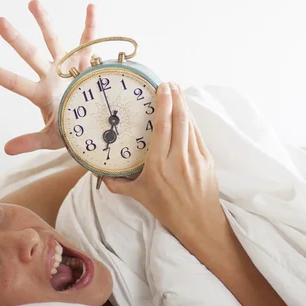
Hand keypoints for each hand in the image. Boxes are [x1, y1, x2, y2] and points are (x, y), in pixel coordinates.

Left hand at [0, 0, 96, 154]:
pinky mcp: (87, 64)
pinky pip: (89, 43)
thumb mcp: (51, 139)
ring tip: (32, 3)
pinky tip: (91, 8)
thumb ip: (30, 141)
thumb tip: (6, 149)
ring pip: (54, 42)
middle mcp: (51, 77)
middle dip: (14, 39)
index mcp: (41, 95)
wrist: (95, 126)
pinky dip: (91, 26)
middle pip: (30, 54)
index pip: (15, 82)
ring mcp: (68, 68)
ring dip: (45, 22)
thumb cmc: (72, 132)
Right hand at [103, 83, 227, 253]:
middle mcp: (177, 159)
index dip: (163, 104)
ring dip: (184, 105)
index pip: (162, 127)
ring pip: (189, 124)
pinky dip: (191, 119)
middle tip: (168, 83)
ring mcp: (195, 158)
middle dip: (175, 98)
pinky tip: (186, 111)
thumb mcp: (139, 196)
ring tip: (177, 90)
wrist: (199, 222)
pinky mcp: (206, 159)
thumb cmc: (167, 209)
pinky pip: (197, 134)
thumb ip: (117, 184)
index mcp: (158, 166)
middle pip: (178, 120)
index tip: (162, 87)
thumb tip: (99, 173)